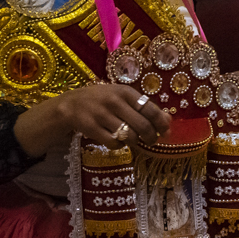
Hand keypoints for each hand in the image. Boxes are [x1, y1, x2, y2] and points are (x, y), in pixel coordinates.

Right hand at [14, 82, 172, 155]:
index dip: (161, 123)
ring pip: (129, 136)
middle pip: (142, 126)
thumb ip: (145, 107)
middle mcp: (113, 101)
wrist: (69, 105)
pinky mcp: (91, 128)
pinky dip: (119, 145)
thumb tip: (168, 122)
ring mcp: (101, 114)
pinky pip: (114, 143)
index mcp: (124, 91)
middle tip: (151, 140)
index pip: (150, 109)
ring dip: (134, 142)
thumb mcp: (122, 98)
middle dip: (151, 137)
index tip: (164, 131)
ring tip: (132, 139)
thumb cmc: (102, 101)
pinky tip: (116, 140)